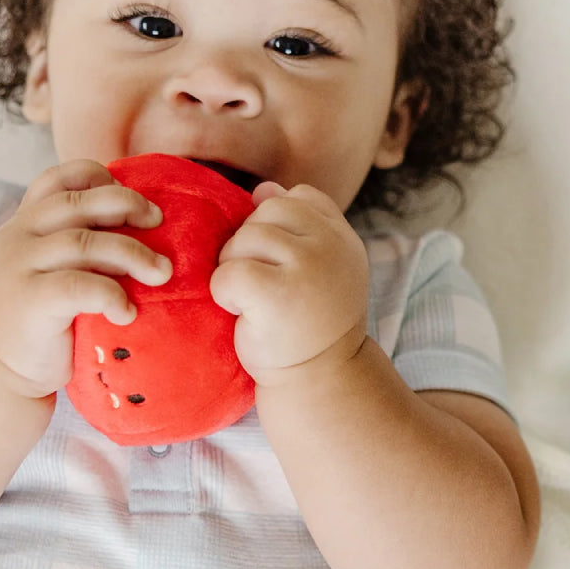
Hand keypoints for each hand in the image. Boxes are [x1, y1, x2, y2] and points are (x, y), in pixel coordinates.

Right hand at [0, 160, 171, 397]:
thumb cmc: (34, 322)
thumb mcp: (45, 271)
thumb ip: (72, 246)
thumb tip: (139, 228)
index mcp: (24, 224)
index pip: (58, 178)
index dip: (98, 176)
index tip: (133, 196)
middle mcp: (18, 237)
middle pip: (79, 203)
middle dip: (128, 206)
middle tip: (160, 222)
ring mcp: (19, 267)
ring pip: (85, 243)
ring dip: (133, 254)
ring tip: (161, 273)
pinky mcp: (29, 302)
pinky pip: (80, 287)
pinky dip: (112, 295)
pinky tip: (127, 312)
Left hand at [210, 183, 368, 385]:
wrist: (319, 381)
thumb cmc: (309, 325)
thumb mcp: (316, 268)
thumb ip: (299, 225)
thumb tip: (263, 187)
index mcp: (344, 237)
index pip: (300, 197)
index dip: (278, 227)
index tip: (284, 269)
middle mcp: (333, 246)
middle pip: (267, 212)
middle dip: (252, 246)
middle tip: (265, 288)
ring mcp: (309, 266)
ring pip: (244, 238)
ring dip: (235, 268)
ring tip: (254, 302)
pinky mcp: (278, 293)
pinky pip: (229, 271)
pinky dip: (225, 294)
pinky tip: (243, 313)